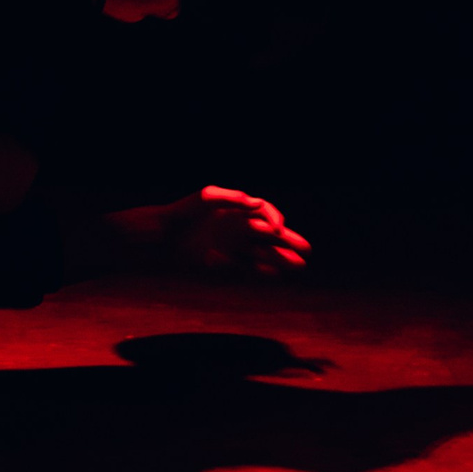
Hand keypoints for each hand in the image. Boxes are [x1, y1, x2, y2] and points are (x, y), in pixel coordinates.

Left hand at [161, 185, 310, 276]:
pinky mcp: (225, 261)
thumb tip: (257, 203)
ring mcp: (233, 245)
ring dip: (281, 259)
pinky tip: (275, 274)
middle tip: (307, 250)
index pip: (263, 213)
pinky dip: (262, 271)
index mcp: (236, 210)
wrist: (165, 235)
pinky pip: (249, 267)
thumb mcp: (207, 197)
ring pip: (263, 253)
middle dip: (289, 241)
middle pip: (269, 236)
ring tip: (299, 266)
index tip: (278, 227)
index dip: (274, 218)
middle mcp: (237, 227)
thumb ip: (232, 198)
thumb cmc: (185, 212)